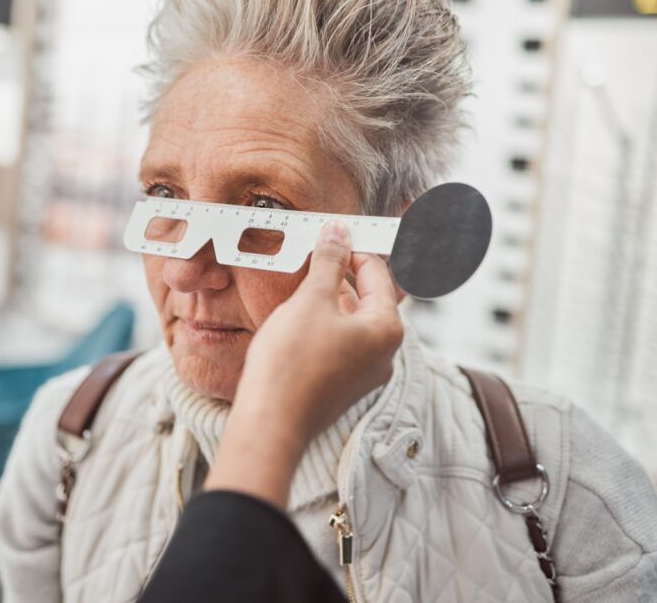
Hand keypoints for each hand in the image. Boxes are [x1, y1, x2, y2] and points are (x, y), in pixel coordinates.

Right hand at [206, 220, 404, 506]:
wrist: (270, 422)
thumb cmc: (292, 365)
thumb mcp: (310, 300)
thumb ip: (328, 263)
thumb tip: (338, 233)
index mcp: (386, 329)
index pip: (378, 274)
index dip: (355, 249)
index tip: (334, 234)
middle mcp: (383, 353)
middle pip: (370, 298)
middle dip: (345, 274)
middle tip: (321, 252)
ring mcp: (364, 373)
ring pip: (354, 322)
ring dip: (333, 299)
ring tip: (306, 282)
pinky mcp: (341, 386)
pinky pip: (340, 344)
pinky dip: (325, 324)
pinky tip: (300, 317)